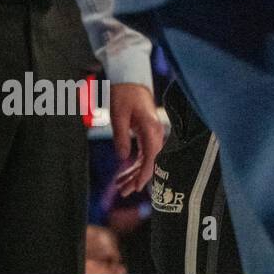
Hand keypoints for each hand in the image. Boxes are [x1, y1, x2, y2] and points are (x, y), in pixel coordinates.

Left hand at [109, 82, 163, 196]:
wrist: (130, 81)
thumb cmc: (123, 94)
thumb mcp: (117, 115)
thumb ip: (120, 136)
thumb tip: (122, 159)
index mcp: (151, 129)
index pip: (151, 157)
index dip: (145, 174)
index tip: (137, 187)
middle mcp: (156, 134)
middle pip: (149, 163)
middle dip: (137, 179)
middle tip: (123, 192)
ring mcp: (152, 135)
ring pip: (146, 161)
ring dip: (133, 174)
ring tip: (120, 187)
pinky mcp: (147, 135)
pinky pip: (143, 155)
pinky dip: (133, 165)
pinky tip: (123, 174)